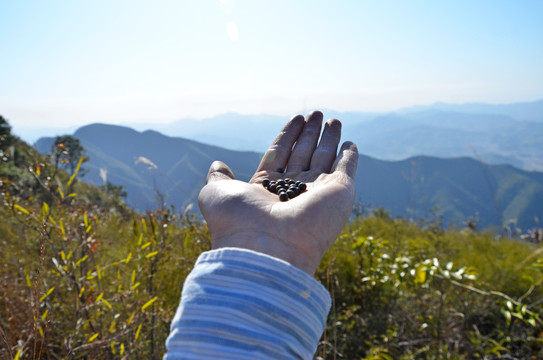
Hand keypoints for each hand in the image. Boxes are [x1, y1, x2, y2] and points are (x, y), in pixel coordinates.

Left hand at [197, 111, 358, 274]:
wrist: (267, 246)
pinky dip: (350, 157)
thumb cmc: (238, 221)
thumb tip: (217, 165)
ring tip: (333, 119)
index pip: (280, 153)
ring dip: (329, 139)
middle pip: (304, 153)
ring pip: (325, 158)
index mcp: (267, 188)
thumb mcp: (216, 193)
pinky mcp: (339, 193)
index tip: (297, 117)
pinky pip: (346, 169)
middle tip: (316, 113)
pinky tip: (350, 144)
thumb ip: (218, 177)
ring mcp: (317, 192)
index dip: (289, 135)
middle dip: (310, 133)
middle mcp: (293, 190)